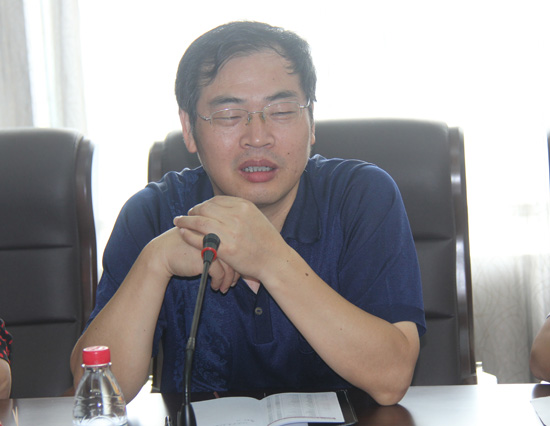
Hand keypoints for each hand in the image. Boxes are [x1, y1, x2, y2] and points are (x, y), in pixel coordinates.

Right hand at [146, 227, 238, 292]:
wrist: (161, 254)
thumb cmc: (182, 248)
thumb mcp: (201, 240)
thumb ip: (217, 244)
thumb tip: (236, 261)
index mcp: (215, 227)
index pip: (234, 243)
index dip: (237, 259)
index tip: (236, 271)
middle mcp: (215, 235)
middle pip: (234, 254)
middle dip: (236, 271)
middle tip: (234, 282)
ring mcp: (210, 246)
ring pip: (229, 266)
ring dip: (228, 280)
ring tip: (225, 288)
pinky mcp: (204, 258)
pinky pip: (219, 273)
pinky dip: (219, 282)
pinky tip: (215, 287)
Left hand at [173, 196, 287, 284]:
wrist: (275, 261)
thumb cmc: (267, 242)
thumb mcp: (257, 218)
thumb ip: (240, 211)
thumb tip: (223, 207)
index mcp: (244, 206)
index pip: (217, 200)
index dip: (204, 204)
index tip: (198, 209)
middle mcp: (236, 216)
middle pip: (205, 208)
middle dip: (193, 211)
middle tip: (186, 216)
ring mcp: (230, 233)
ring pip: (200, 221)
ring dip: (185, 221)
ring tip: (178, 222)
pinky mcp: (225, 249)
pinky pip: (200, 239)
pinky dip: (188, 235)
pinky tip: (183, 234)